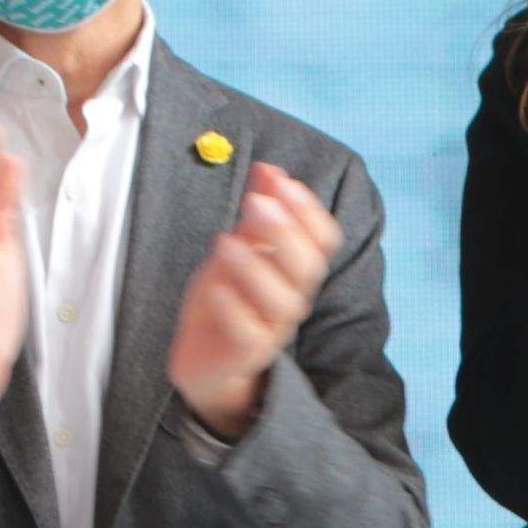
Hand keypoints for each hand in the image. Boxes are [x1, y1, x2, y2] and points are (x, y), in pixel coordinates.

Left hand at [173, 163, 340, 439]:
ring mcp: (273, 327)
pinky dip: (234, 309)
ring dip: (255, 267)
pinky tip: (215, 288)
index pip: (323, 240)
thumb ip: (255, 214)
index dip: (308, 210)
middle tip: (256, 203)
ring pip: (281, 300)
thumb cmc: (226, 300)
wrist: (205, 357)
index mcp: (295, 270)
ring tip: (226, 242)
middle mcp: (292, 297)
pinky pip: (249, 333)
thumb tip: (269, 169)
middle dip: (285, 231)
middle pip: (308, 267)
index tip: (282, 182)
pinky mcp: (247, 352)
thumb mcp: (238, 248)